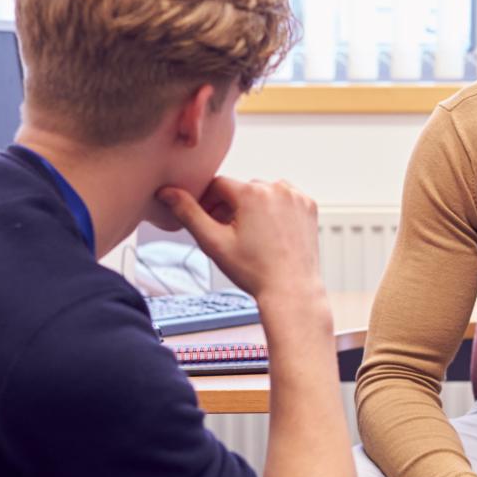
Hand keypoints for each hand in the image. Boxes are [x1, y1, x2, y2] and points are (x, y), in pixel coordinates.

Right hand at [158, 178, 321, 304]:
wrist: (291, 290)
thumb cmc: (254, 271)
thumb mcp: (213, 242)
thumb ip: (188, 213)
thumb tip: (167, 192)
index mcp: (252, 192)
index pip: (218, 185)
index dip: (207, 203)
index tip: (207, 221)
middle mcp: (277, 188)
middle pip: (241, 190)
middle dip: (230, 207)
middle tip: (226, 234)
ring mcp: (296, 196)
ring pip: (263, 193)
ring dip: (253, 207)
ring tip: (249, 236)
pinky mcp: (309, 206)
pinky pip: (284, 199)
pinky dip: (275, 210)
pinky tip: (269, 233)